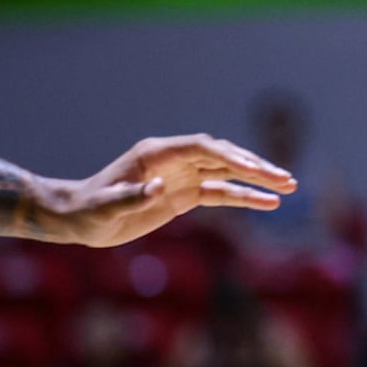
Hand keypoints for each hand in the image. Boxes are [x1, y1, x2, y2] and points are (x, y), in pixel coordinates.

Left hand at [40, 135, 296, 246]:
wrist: (77, 219)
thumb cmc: (86, 212)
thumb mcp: (103, 208)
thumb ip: (130, 197)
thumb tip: (159, 188)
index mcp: (157, 154)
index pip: (203, 147)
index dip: (230, 156)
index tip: (256, 170)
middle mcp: (174, 159)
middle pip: (223, 156)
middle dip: (256, 166)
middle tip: (285, 178)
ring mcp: (182, 176)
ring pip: (228, 172)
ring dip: (258, 179)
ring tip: (290, 186)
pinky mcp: (184, 195)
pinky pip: (221, 193)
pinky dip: (245, 197)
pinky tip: (269, 203)